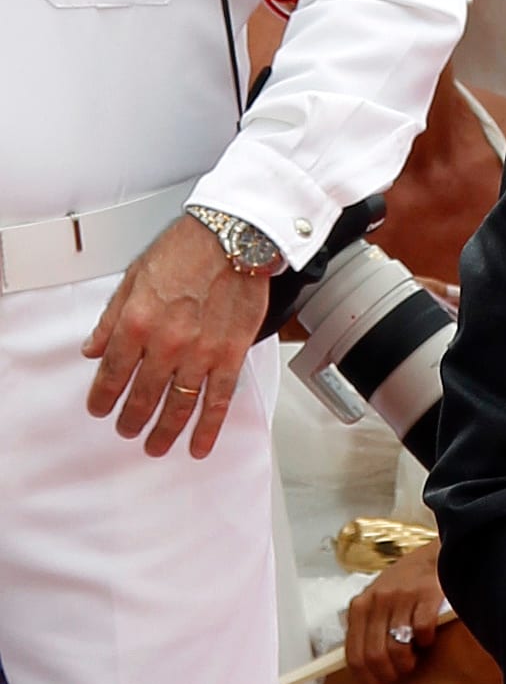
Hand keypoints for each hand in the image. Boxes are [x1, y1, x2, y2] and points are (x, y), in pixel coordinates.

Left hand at [81, 215, 268, 458]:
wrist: (234, 238)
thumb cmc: (188, 249)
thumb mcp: (134, 278)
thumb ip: (111, 317)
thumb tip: (95, 347)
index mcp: (136, 323)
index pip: (112, 373)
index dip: (103, 397)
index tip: (100, 408)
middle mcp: (166, 343)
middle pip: (143, 395)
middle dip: (132, 419)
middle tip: (128, 430)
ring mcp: (201, 352)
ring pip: (179, 405)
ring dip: (166, 431)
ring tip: (157, 445)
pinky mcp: (231, 354)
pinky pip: (219, 398)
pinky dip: (209, 425)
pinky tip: (200, 443)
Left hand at [344, 543, 445, 683]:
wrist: (434, 556)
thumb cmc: (404, 583)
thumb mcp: (376, 599)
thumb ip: (367, 625)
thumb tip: (364, 666)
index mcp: (360, 605)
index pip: (354, 654)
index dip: (366, 678)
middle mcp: (378, 601)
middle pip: (375, 655)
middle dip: (387, 674)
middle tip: (398, 678)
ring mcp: (402, 597)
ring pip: (398, 648)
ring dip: (406, 663)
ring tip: (412, 662)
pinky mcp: (427, 595)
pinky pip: (422, 632)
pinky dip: (425, 642)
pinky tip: (427, 640)